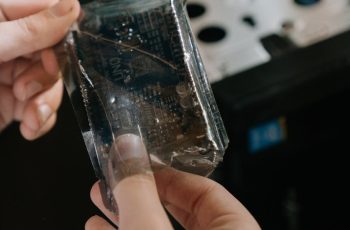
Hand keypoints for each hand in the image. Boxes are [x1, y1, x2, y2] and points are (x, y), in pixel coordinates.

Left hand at [0, 0, 79, 139]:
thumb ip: (30, 29)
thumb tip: (71, 7)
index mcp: (1, 17)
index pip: (48, 11)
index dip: (61, 31)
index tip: (56, 52)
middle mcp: (11, 44)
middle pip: (56, 52)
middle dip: (48, 76)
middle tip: (28, 87)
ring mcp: (14, 74)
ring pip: (53, 83)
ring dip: (46, 103)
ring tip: (30, 114)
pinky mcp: (16, 103)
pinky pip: (44, 108)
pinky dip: (41, 120)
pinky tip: (30, 126)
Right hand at [85, 137, 260, 229]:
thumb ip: (140, 191)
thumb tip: (127, 149)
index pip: (207, 191)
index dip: (168, 173)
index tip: (139, 164)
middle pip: (180, 211)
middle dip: (140, 192)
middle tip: (114, 178)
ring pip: (160, 229)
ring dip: (127, 213)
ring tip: (102, 200)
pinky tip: (100, 228)